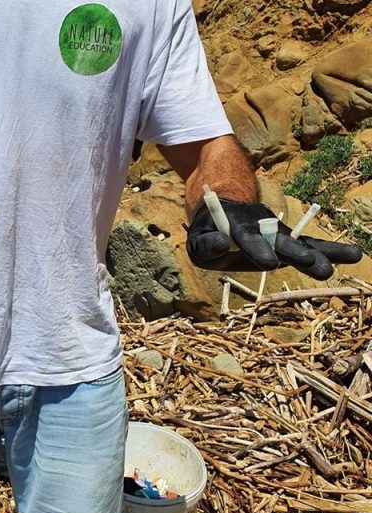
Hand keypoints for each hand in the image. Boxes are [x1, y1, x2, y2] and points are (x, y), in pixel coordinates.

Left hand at [187, 199, 362, 279]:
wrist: (223, 210)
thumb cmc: (207, 232)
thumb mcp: (196, 241)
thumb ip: (205, 245)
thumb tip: (220, 244)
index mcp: (236, 226)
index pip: (247, 238)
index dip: (258, 249)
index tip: (271, 263)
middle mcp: (261, 227)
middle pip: (280, 240)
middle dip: (296, 252)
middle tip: (314, 264)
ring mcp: (277, 234)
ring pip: (301, 242)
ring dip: (323, 251)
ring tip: (353, 256)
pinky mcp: (287, 242)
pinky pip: (310, 246)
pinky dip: (330, 251)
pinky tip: (354, 255)